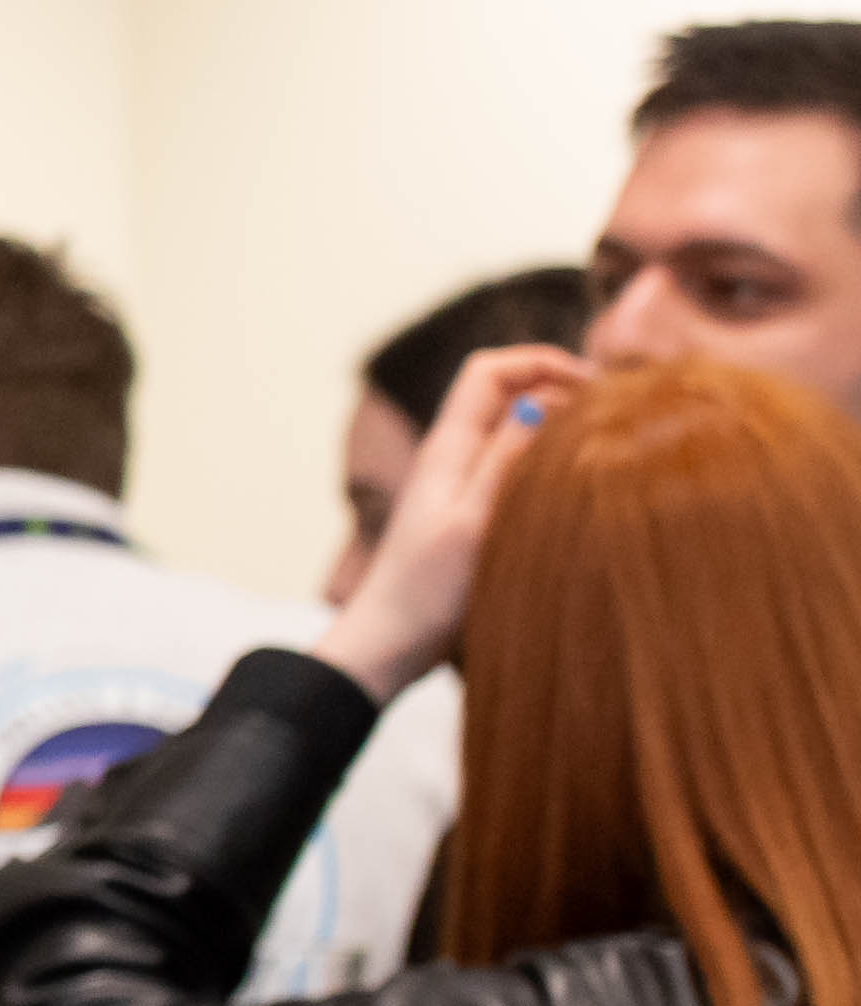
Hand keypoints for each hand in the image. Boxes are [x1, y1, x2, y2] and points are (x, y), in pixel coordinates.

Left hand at [306, 342, 586, 701]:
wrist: (391, 644)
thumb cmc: (427, 590)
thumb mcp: (474, 522)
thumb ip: (506, 462)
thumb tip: (539, 402)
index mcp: (448, 447)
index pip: (489, 370)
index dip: (539, 361)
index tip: (592, 385)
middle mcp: (453, 457)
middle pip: (507, 394)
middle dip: (559, 389)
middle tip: (614, 416)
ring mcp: (462, 485)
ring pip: (515, 432)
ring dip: (558, 428)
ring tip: (608, 447)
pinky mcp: (472, 515)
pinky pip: (515, 469)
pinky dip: (549, 464)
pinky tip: (582, 488)